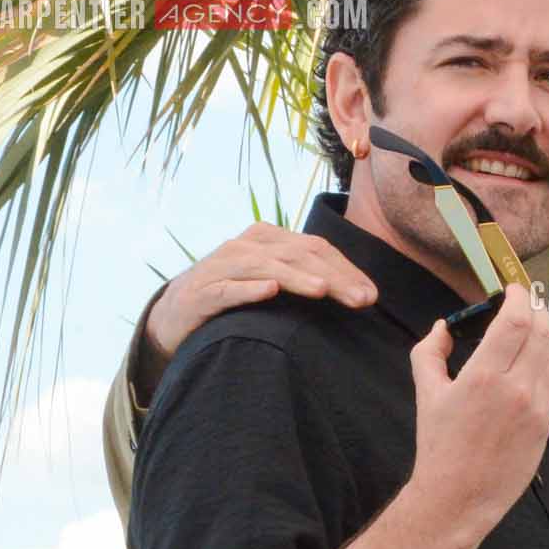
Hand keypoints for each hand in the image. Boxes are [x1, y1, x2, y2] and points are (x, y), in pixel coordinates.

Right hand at [144, 224, 378, 368]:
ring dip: (298, 279)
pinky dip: (249, 289)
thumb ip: (303, 276)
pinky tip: (269, 292)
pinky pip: (227, 288)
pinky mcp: (202, 292)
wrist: (175, 309)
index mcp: (268, 238)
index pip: (316, 248)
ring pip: (267, 267)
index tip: (372, 296)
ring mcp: (222, 266)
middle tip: (363, 300)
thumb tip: (356, 290)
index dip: (347, 269)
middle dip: (334, 277)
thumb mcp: (269, 278)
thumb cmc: (233, 293)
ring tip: (324, 291)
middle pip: (299, 255)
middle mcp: (247, 246)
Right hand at [406, 285, 548, 548]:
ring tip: (531, 324)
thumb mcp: (426, 392)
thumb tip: (444, 325)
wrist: (458, 497)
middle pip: (542, 331)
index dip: (519, 296)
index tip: (513, 288)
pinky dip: (546, 360)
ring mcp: (537, 408)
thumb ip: (430, 350)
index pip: (517, 320)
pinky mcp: (547, 425)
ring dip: (544, 332)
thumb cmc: (438, 446)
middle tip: (525, 300)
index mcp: (484, 377)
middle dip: (536, 308)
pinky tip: (533, 357)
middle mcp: (517, 389)